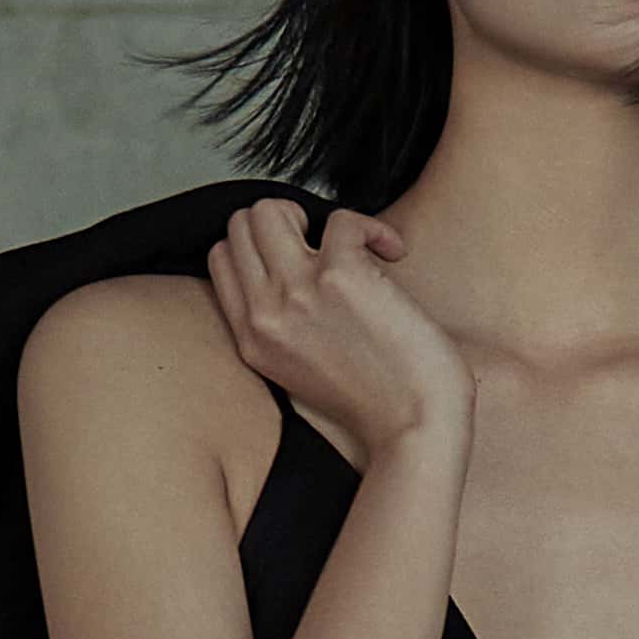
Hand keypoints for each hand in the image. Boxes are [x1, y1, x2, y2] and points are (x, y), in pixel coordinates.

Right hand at [205, 196, 470, 466]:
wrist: (415, 429)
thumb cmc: (378, 402)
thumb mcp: (300, 371)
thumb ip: (279, 326)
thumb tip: (291, 270)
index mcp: (251, 338)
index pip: (223, 257)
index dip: (261, 243)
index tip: (301, 258)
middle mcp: (264, 314)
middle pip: (241, 224)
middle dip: (285, 222)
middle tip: (327, 247)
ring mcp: (297, 293)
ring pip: (271, 209)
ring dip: (313, 215)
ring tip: (352, 245)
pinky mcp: (341, 276)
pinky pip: (341, 218)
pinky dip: (373, 228)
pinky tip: (392, 252)